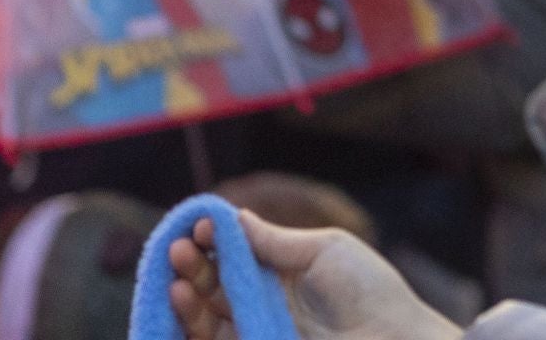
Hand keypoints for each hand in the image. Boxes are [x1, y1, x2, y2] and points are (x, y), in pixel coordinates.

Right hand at [169, 210, 460, 339]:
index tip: (199, 225)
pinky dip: (192, 323)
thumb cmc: (369, 290)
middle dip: (193, 264)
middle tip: (179, 247)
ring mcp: (259, 331)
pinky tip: (182, 299)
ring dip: (186, 293)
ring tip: (176, 276)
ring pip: (207, 316)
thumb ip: (275, 240)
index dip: (214, 239)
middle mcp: (266, 303)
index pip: (237, 254)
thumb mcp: (324, 251)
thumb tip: (232, 217)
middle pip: (216, 283)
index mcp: (283, 273)